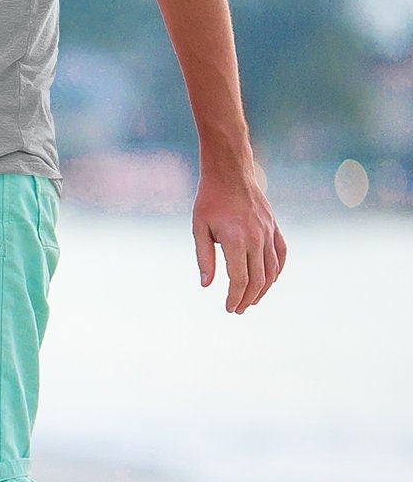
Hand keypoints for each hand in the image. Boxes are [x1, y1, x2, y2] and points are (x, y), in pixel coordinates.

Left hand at [193, 168, 286, 313]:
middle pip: (257, 279)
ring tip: (252, 301)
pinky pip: (281, 254)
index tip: (229, 308)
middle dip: (248, 298)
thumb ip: (204, 258)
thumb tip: (207, 285)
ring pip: (272, 270)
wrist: (230, 172)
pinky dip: (278, 270)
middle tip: (238, 310)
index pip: (239, 279)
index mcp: (235, 239)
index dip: (235, 297)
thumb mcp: (199, 228)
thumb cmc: (209, 200)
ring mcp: (268, 232)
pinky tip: (269, 281)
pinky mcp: (274, 226)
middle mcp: (256, 238)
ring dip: (263, 289)